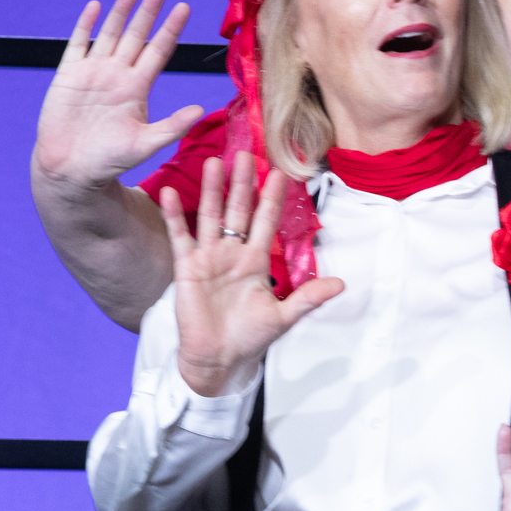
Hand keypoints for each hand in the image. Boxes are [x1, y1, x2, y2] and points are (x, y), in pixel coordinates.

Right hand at [37, 0, 205, 190]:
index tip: (184, 7)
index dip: (171, 29)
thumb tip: (201, 110)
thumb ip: (172, 126)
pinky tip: (94, 7)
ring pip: (109, 33)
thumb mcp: (146, 144)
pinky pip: (77, 45)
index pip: (159, 50)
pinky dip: (85, 26)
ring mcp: (93, 72)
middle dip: (149, 11)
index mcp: (138, 88)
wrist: (72, 169)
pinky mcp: (68, 76)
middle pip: (137, 34)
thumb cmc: (110, 160)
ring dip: (120, 11)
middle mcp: (118, 75)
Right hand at [159, 151, 342, 394]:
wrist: (217, 357)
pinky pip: (180, 236)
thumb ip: (309, 298)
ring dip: (211, 189)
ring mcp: (208, 257)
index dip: (273, 198)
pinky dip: (174, 215)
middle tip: (245, 153)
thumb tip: (342, 284)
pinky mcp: (186, 267)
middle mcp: (233, 253)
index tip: (281, 173)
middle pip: (239, 210)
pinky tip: (168, 192)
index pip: (267, 222)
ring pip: (210, 215)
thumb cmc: (249, 336)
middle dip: (243, 183)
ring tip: (213, 162)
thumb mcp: (284, 316)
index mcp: (257, 261)